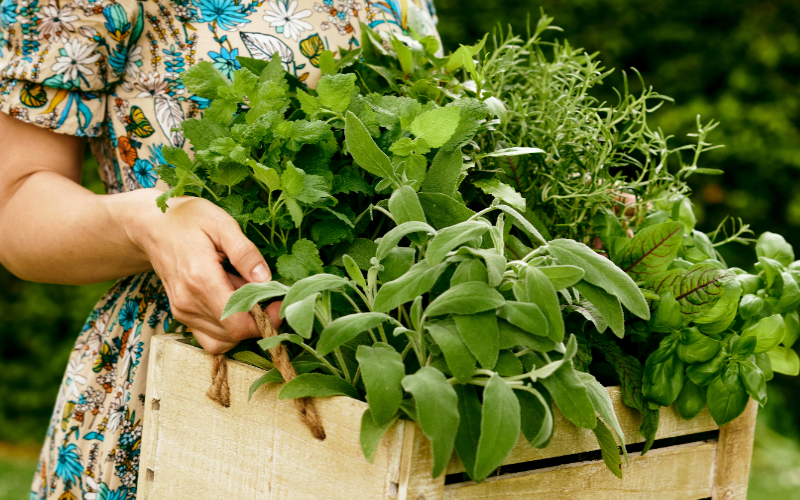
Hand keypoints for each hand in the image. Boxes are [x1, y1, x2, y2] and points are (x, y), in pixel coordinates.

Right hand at [129, 191, 280, 353]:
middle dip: (258, 320)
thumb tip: (266, 280)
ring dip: (243, 323)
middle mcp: (188, 302)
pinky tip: (231, 302)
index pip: (238, 322)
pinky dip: (228, 328)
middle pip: (233, 333)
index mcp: (200, 279)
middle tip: (266, 294)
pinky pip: (211, 337)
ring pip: (223, 339)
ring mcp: (182, 311)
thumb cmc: (189, 220)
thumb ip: (246, 253)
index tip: (280, 303)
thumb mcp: (222, 224)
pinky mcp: (181, 315)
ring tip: (243, 291)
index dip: (265, 320)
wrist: (152, 226)